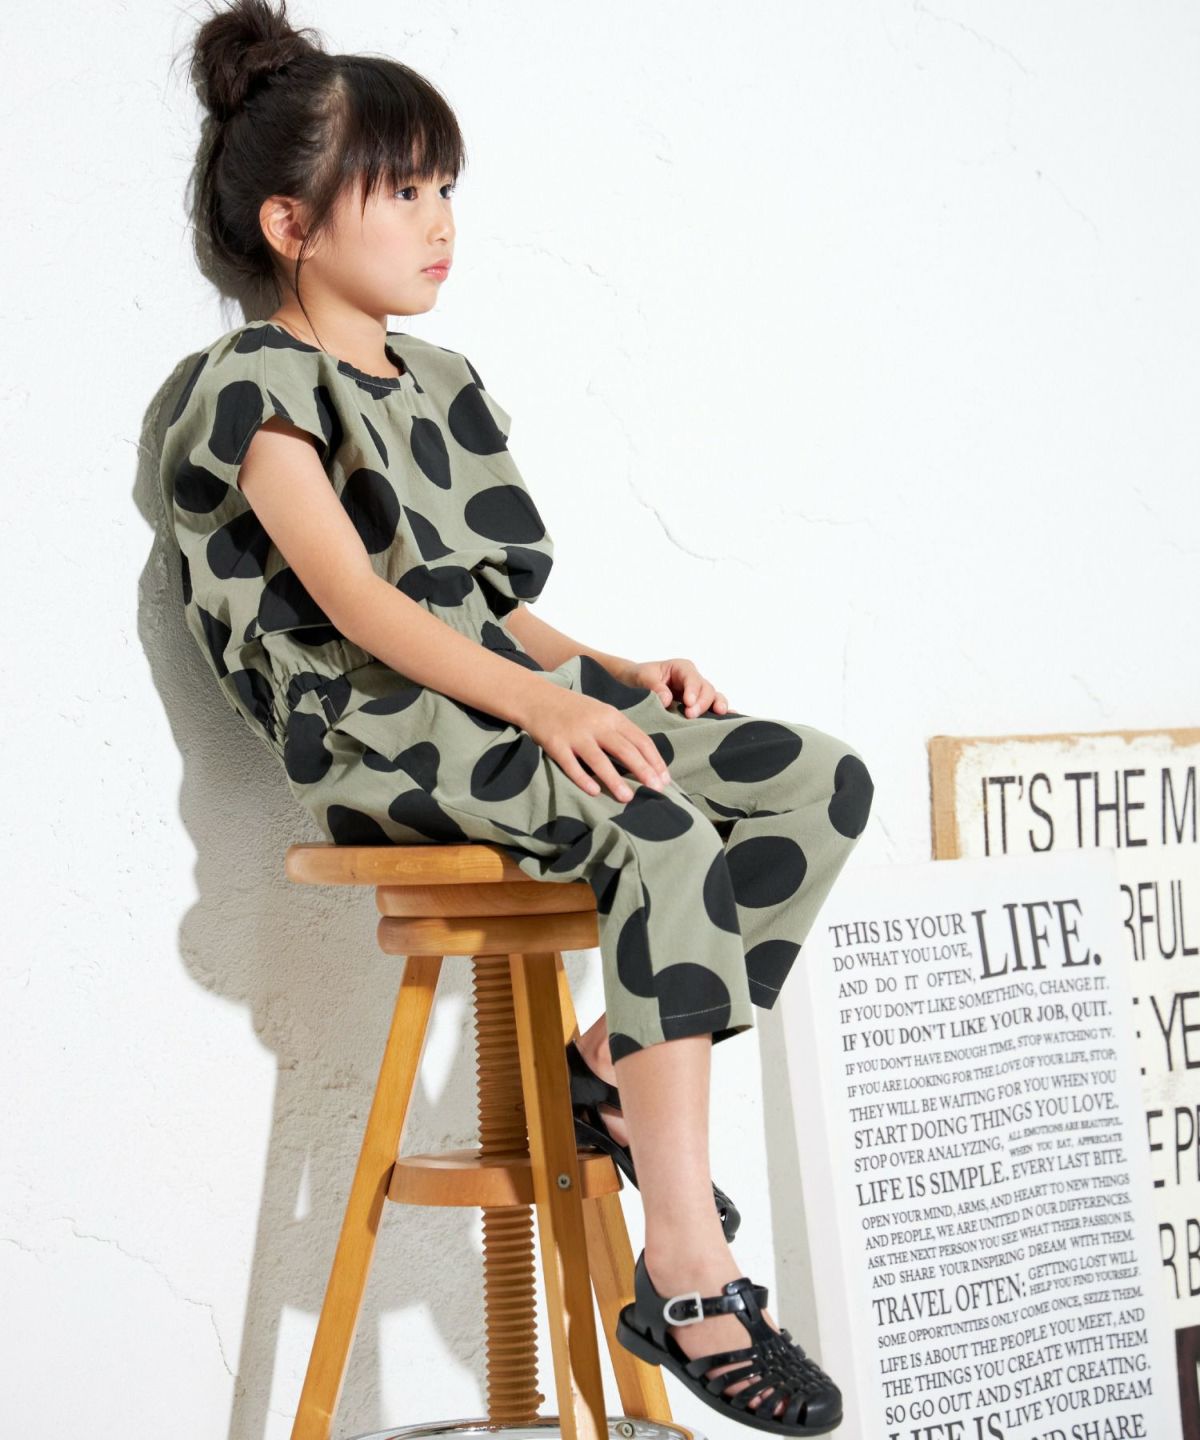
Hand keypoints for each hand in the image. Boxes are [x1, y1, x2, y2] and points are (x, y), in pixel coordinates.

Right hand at [521, 686, 672, 801]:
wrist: (536, 697)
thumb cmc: (574, 709)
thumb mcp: (601, 713)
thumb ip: (620, 732)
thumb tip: (644, 760)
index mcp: (612, 716)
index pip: (641, 739)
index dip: (655, 760)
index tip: (665, 779)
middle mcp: (596, 724)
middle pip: (625, 750)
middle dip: (644, 771)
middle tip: (657, 790)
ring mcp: (575, 734)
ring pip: (599, 760)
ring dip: (615, 780)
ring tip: (628, 798)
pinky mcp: (555, 743)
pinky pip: (571, 764)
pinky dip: (582, 779)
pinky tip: (594, 792)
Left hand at [620, 658, 730, 718]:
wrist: (635, 684)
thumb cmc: (639, 677)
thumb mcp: (642, 677)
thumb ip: (654, 686)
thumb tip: (666, 700)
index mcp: (681, 668)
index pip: (692, 679)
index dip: (693, 691)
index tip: (688, 704)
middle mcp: (693, 680)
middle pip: (706, 689)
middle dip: (702, 703)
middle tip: (691, 715)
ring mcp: (698, 694)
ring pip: (714, 698)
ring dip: (717, 707)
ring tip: (719, 715)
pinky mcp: (698, 707)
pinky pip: (712, 709)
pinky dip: (722, 714)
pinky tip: (731, 719)